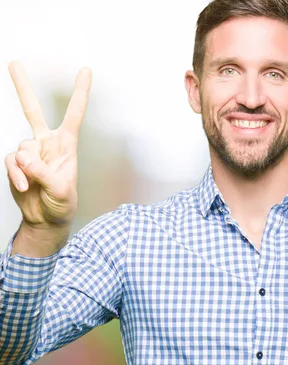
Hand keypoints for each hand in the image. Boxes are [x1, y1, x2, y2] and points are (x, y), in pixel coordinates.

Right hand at [4, 61, 91, 255]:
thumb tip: (23, 156)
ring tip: (35, 186)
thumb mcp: (60, 189)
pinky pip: (10, 163)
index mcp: (66, 144)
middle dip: (21, 86)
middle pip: (32, 110)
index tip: (86, 70)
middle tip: (13, 61)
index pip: (74, 113)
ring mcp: (29, 152)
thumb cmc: (62, 203)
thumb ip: (43, 172)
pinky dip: (16, 176)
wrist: (45, 219)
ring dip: (25, 170)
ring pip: (21, 148)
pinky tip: (25, 188)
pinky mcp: (15, 163)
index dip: (80, 92)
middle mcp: (47, 143)